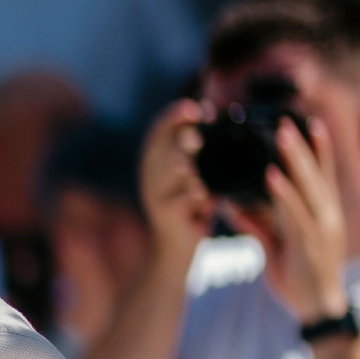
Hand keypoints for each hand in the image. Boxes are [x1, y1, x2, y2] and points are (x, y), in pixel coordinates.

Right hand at [139, 100, 213, 265]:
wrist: (175, 249)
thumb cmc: (188, 206)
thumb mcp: (191, 174)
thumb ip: (195, 149)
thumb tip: (210, 114)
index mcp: (154, 161)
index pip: (157, 130)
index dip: (174, 116)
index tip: (197, 108)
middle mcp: (150, 176)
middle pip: (162, 148)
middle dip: (181, 140)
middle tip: (197, 139)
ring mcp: (156, 197)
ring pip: (171, 172)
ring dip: (186, 167)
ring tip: (196, 170)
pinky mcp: (166, 216)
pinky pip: (181, 200)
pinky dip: (194, 194)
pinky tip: (204, 194)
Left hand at [252, 116, 348, 324]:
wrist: (317, 309)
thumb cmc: (298, 279)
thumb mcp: (275, 248)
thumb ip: (257, 226)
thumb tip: (234, 208)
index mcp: (322, 214)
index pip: (322, 175)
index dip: (319, 150)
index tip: (310, 124)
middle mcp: (326, 216)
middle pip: (316, 173)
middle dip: (303, 146)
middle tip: (289, 120)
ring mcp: (320, 227)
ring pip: (308, 186)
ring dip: (295, 159)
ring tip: (282, 135)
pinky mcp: (308, 242)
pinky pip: (294, 211)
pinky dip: (283, 192)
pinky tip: (272, 175)